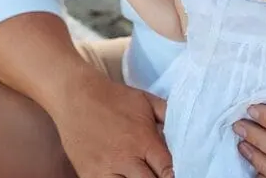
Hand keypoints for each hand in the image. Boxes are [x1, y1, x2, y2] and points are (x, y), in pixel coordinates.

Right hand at [50, 77, 172, 177]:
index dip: (175, 175)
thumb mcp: (148, 101)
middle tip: (161, 175)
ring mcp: (105, 170)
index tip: (182, 172)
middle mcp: (125, 159)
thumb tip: (189, 126)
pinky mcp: (88, 175)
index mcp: (144, 141)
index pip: (167, 170)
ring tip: (143, 176)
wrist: (76, 96)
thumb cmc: (115, 98)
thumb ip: (170, 115)